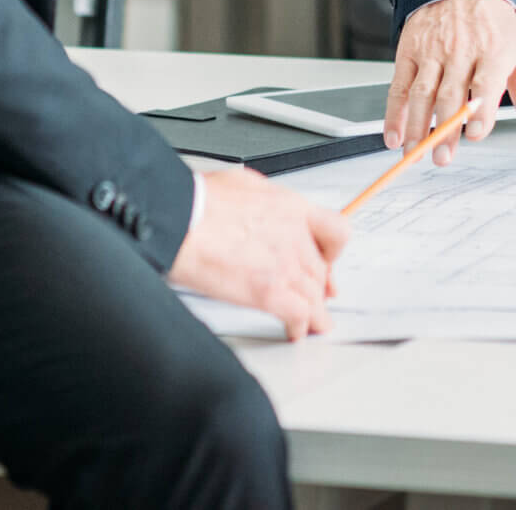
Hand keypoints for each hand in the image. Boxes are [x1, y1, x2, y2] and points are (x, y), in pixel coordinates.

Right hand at [168, 167, 350, 340]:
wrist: (179, 219)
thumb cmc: (199, 202)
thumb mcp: (244, 184)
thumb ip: (266, 200)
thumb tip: (263, 207)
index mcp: (291, 208)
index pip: (335, 232)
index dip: (333, 253)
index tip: (329, 263)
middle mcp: (295, 236)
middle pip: (320, 269)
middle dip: (319, 287)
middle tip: (316, 298)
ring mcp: (285, 265)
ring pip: (314, 295)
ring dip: (315, 313)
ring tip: (313, 324)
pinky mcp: (269, 291)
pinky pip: (299, 314)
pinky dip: (300, 326)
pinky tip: (295, 331)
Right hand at [384, 0, 515, 163]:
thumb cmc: (493, 25)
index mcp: (492, 51)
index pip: (486, 84)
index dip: (480, 111)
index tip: (476, 135)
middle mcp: (460, 51)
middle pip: (450, 95)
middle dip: (445, 130)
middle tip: (442, 158)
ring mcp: (432, 51)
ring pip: (421, 93)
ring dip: (416, 127)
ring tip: (415, 154)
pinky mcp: (409, 51)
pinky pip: (398, 86)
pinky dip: (393, 112)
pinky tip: (394, 135)